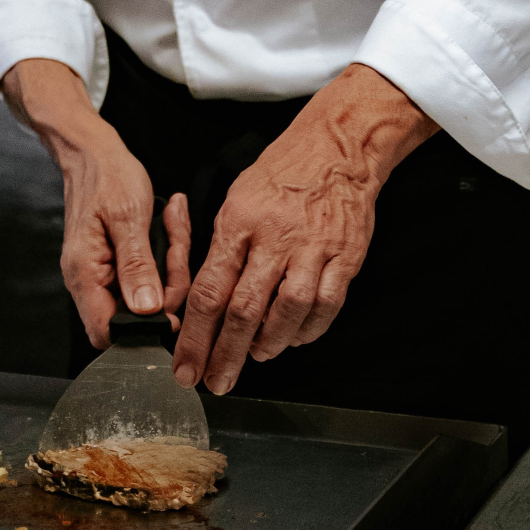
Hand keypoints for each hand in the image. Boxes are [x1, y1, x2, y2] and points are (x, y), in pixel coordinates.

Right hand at [1, 58, 190, 347]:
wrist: (93, 151)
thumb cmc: (106, 175)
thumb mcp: (128, 216)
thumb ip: (136, 266)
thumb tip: (147, 310)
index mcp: (85, 273)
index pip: (108, 332)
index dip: (143, 328)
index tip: (171, 301)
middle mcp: (90, 280)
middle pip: (137, 314)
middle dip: (169, 284)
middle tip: (176, 245)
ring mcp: (104, 273)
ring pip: (149, 294)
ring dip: (171, 262)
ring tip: (173, 222)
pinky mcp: (118, 263)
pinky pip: (149, 274)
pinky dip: (165, 252)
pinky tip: (169, 221)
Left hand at [173, 64, 437, 394]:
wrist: (337, 147)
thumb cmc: (281, 174)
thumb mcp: (236, 200)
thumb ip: (223, 250)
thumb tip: (204, 302)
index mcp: (238, 222)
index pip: (210, 290)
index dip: (194, 335)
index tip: (184, 365)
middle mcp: (274, 237)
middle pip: (244, 310)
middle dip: (225, 354)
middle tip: (214, 382)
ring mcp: (313, 248)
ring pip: (287, 312)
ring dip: (268, 345)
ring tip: (255, 358)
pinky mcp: (346, 256)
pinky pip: (326, 305)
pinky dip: (308, 330)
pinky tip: (293, 338)